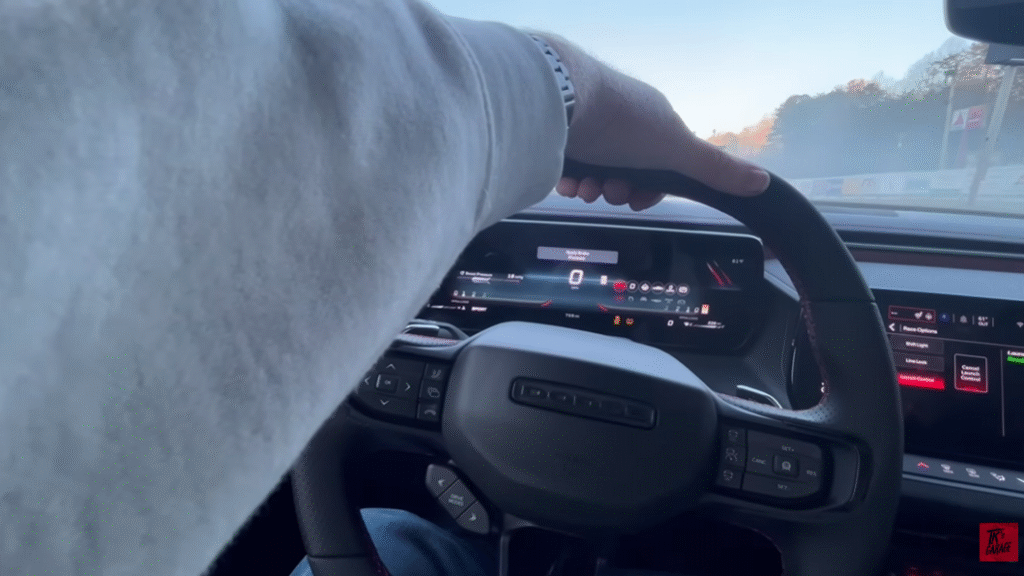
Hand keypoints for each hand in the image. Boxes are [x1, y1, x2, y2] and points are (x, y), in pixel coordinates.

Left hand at [535, 34, 770, 210]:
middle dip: (618, 190)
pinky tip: (568, 181)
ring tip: (586, 185)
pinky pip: (569, 166)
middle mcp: (624, 122)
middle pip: (627, 173)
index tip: (639, 200)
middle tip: (610, 190)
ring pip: (597, 172)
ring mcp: (591, 127)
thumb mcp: (677, 150)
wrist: (563, 97)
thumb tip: (763, 182)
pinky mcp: (561, 134)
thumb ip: (716, 169)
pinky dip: (571, 179)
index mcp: (654, 121)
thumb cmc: (626, 122)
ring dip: (594, 187)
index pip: (661, 166)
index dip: (651, 190)